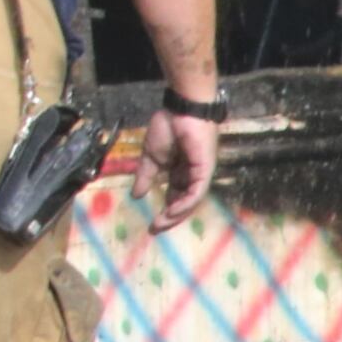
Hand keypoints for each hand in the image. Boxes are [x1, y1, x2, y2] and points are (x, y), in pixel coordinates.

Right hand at [139, 106, 218, 229]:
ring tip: (161, 223)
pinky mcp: (205, 170)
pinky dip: (185, 204)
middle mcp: (191, 176)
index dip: (165, 212)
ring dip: (176, 215)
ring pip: (191, 202)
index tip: (150, 225)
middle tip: (155, 229)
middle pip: (184, 203)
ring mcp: (200, 174)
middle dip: (170, 218)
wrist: (180, 111)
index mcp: (179, 172)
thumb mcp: (151, 157)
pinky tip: (171, 211)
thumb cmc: (167, 128)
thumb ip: (145, 176)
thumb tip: (136, 195)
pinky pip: (196, 192)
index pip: (174, 198)